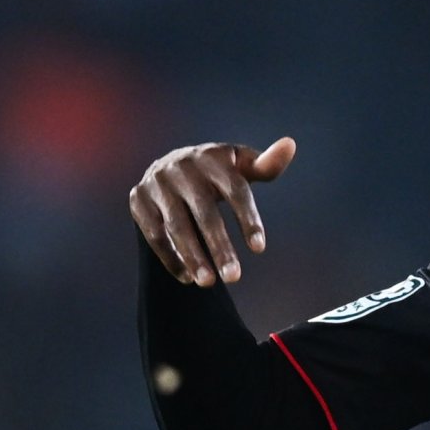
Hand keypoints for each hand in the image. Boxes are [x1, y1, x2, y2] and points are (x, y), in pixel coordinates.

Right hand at [129, 136, 296, 286]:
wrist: (169, 166)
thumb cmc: (217, 171)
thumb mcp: (241, 165)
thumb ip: (266, 165)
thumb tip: (290, 145)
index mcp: (213, 159)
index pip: (235, 190)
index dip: (247, 219)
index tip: (259, 249)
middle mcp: (183, 168)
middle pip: (205, 212)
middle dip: (219, 247)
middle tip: (234, 278)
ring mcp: (158, 183)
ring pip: (176, 225)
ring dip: (193, 256)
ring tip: (209, 284)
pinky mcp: (139, 199)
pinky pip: (154, 233)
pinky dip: (170, 257)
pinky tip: (187, 278)